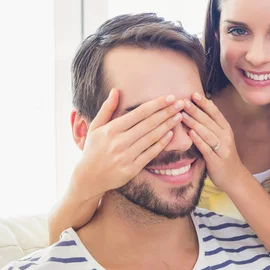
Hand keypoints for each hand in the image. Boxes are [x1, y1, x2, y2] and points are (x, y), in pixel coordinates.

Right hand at [70, 89, 184, 201]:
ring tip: (179, 116)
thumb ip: (107, 109)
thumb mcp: (95, 127)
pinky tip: (170, 135)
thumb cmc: (93, 150)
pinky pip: (150, 154)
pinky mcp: (131, 169)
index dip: (156, 104)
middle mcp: (119, 142)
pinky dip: (161, 144)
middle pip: (148, 124)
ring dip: (167, 126)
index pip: (139, 113)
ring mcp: (126, 156)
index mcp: (111, 129)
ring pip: (151, 138)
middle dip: (167, 112)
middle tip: (181, 104)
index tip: (170, 97)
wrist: (88, 178)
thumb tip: (116, 90)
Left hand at [181, 92, 249, 191]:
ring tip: (182, 115)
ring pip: (207, 133)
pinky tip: (190, 133)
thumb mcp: (221, 138)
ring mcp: (222, 149)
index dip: (205, 103)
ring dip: (194, 123)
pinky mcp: (217, 161)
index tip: (194, 94)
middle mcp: (226, 137)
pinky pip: (207, 148)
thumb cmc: (223, 156)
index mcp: (226, 130)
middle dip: (196, 110)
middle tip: (184, 101)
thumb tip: (199, 109)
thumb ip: (212, 126)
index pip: (215, 113)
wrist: (234, 178)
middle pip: (209, 121)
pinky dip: (199, 140)